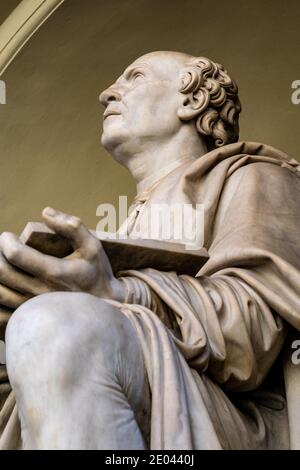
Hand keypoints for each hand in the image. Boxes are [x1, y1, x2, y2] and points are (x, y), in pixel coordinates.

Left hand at [0, 207, 126, 308]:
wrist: (105, 304)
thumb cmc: (96, 272)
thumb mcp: (92, 245)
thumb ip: (72, 226)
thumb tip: (45, 212)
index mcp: (54, 272)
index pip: (15, 255)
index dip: (6, 241)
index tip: (8, 236)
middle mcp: (40, 292)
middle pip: (1, 272)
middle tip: (4, 247)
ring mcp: (33, 308)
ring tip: (3, 264)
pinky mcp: (30, 318)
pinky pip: (1, 314)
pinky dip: (0, 295)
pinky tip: (5, 285)